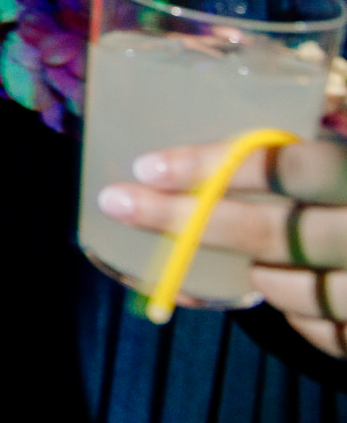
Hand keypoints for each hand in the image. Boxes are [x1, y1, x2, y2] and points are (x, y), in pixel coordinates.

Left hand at [99, 137, 346, 355]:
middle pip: (271, 232)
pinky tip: (283, 285)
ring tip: (234, 247)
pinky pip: (322, 330)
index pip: (290, 165)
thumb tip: (262, 114)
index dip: (216, 165)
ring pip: (288, 286)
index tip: (146, 165)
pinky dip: (294, 309)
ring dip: (251, 268)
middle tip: (118, 203)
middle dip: (185, 220)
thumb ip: (331, 144)